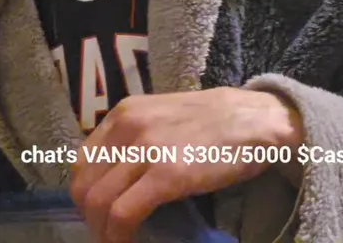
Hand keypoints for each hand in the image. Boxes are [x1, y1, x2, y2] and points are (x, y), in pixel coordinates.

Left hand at [69, 87, 303, 242]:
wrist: (259, 121)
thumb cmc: (220, 122)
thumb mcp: (166, 117)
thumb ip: (139, 138)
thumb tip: (119, 175)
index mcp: (125, 113)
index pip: (82, 161)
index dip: (87, 195)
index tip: (100, 215)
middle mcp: (128, 127)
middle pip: (85, 184)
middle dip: (90, 218)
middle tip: (107, 234)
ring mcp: (146, 150)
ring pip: (98, 202)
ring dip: (102, 231)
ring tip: (117, 242)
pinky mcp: (166, 175)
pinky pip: (123, 214)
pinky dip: (119, 236)